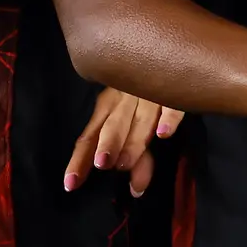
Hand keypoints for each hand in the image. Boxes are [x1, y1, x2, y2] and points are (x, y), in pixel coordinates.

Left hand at [65, 88, 185, 196]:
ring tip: (125, 163)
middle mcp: (124, 99)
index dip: (80, 160)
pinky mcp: (176, 88)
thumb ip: (138, 158)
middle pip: (114, 124)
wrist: (169, 56)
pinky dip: (167, 117)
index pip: (90, 136)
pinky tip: (163, 134)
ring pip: (140, 117)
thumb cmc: (148, 95)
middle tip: (103, 164)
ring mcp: (150, 92)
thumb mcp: (138, 126)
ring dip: (133, 140)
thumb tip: (136, 191)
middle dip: (108, 144)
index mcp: (108, 106)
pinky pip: (171, 103)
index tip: (71, 185)